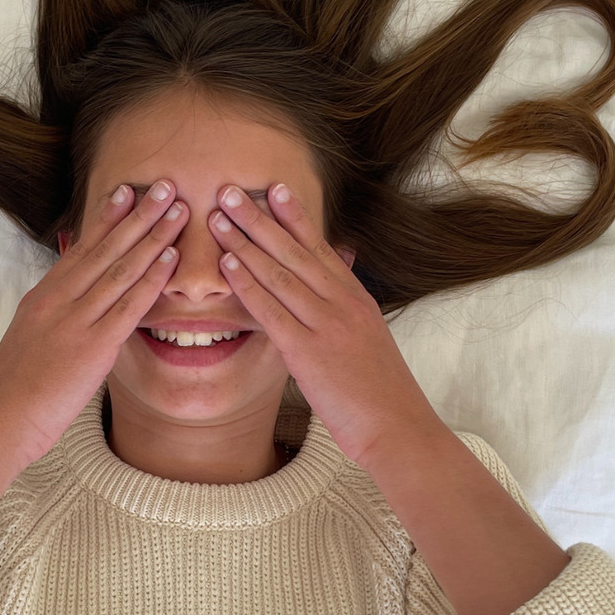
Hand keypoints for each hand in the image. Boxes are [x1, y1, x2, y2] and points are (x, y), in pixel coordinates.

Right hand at [0, 178, 187, 468]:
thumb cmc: (13, 390)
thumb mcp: (29, 338)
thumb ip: (53, 314)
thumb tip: (73, 300)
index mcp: (44, 296)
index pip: (82, 248)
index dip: (107, 218)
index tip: (126, 191)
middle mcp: (60, 300)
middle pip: (106, 248)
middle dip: (139, 215)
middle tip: (164, 186)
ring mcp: (76, 320)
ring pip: (121, 269)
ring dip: (153, 236)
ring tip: (178, 210)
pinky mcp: (93, 346)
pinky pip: (128, 306)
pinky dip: (151, 279)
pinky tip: (171, 260)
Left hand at [206, 182, 438, 466]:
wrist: (397, 427)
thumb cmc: (380, 389)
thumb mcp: (369, 334)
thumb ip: (349, 303)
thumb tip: (341, 271)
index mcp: (355, 297)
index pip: (320, 246)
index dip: (294, 216)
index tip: (274, 188)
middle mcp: (341, 302)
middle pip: (293, 251)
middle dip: (258, 218)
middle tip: (230, 191)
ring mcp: (325, 325)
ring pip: (278, 273)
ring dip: (244, 243)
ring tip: (217, 219)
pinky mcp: (307, 352)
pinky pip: (271, 311)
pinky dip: (247, 285)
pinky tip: (226, 266)